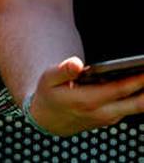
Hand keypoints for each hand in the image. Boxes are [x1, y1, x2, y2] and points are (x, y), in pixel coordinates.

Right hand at [28, 57, 143, 135]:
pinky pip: (132, 109)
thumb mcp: (48, 80)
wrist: (48, 120)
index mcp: (87, 100)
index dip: (138, 80)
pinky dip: (140, 98)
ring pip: (137, 107)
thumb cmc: (49, 95)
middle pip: (137, 103)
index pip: (120, 89)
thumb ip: (63, 70)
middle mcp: (102, 112)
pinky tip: (141, 85)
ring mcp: (109, 117)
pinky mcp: (112, 118)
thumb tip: (76, 63)